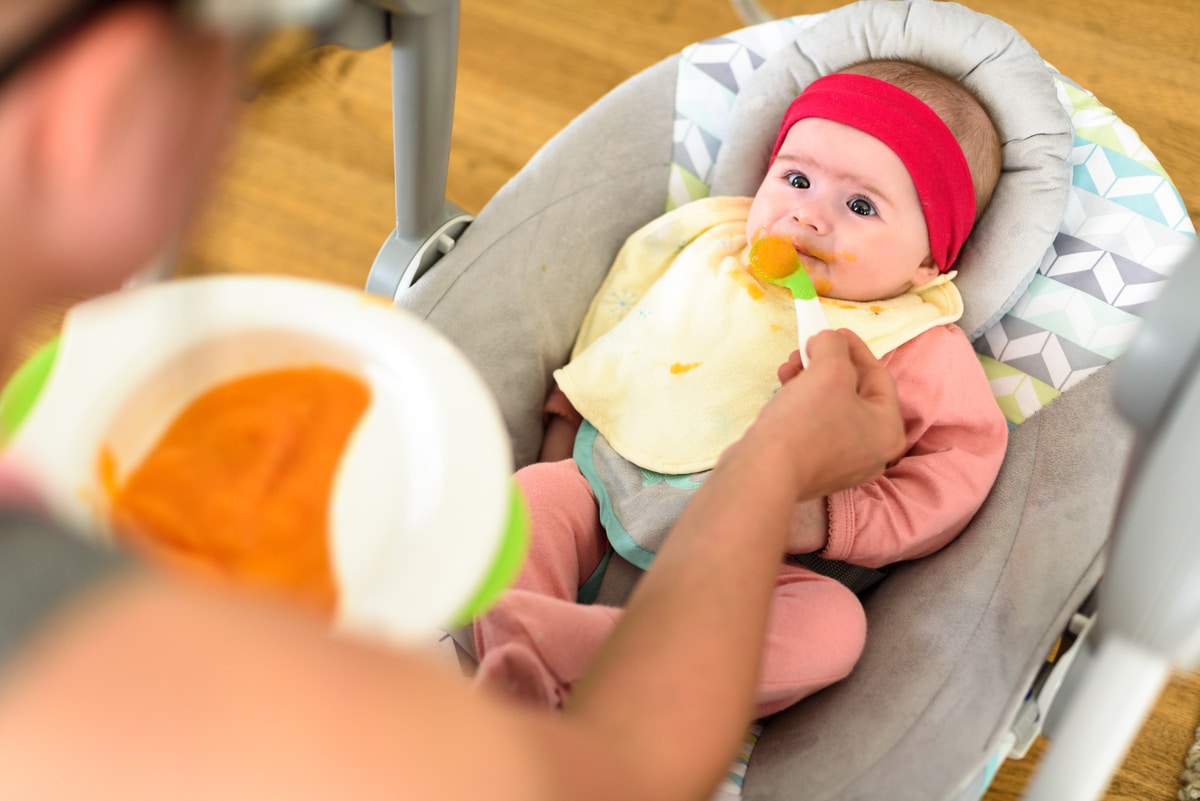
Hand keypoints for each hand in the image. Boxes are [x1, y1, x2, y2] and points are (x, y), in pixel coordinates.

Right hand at [744, 329, 904, 500]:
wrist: (765, 471)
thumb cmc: (807, 420)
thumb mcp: (828, 368)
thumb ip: (833, 345)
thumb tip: (827, 341)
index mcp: (888, 430)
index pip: (878, 376)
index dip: (855, 347)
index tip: (833, 330)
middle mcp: (872, 452)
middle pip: (853, 393)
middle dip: (826, 364)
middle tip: (804, 349)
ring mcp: (842, 465)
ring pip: (830, 408)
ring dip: (809, 380)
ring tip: (787, 367)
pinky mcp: (813, 469)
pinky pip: (814, 427)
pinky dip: (801, 404)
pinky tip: (782, 389)